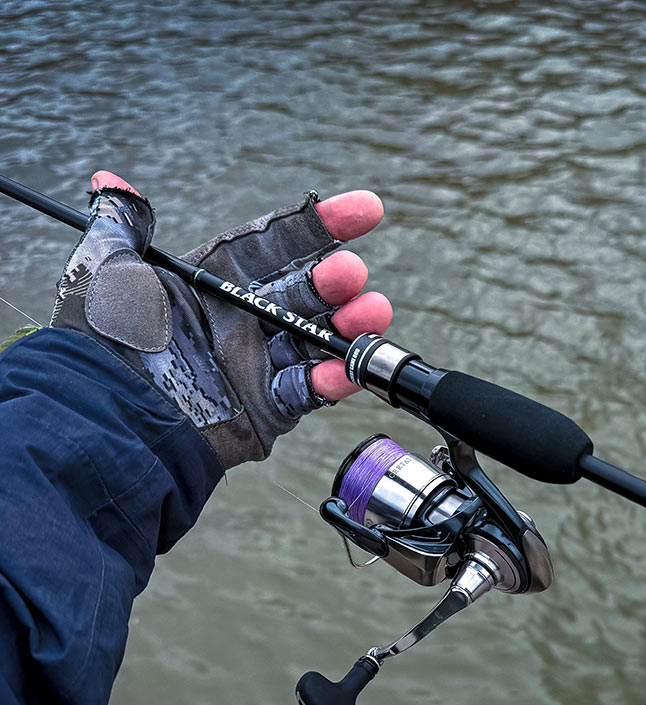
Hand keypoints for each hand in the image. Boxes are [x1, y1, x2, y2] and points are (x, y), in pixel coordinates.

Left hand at [50, 171, 393, 467]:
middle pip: (310, 290)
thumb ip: (121, 225)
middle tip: (349, 274)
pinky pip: (309, 391)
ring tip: (371, 313)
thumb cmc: (103, 339)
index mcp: (219, 280)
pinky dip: (333, 381)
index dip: (325, 224)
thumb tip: (107, 180)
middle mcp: (244, 318)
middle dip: (339, 279)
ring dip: (352, 325)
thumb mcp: (107, 270)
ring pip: (321, 338)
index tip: (368, 209)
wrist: (102, 411)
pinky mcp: (267, 407)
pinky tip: (343, 369)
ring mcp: (259, 363)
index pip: (283, 243)